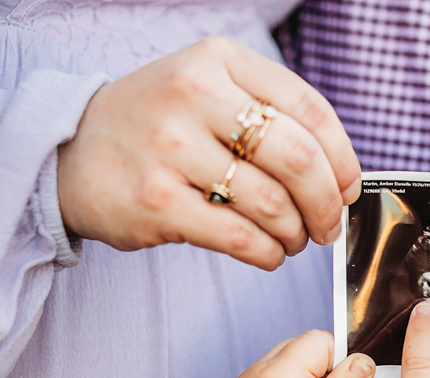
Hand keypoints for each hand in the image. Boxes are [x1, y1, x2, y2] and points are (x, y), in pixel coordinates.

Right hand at [58, 37, 361, 269]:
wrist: (69, 151)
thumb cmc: (160, 126)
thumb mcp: (210, 90)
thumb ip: (273, 116)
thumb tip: (341, 177)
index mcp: (219, 61)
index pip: (310, 109)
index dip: (343, 158)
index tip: (349, 188)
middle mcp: (193, 95)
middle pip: (299, 158)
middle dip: (328, 204)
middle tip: (329, 226)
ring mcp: (170, 148)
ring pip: (273, 203)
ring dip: (296, 233)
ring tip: (293, 239)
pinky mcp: (156, 201)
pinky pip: (239, 237)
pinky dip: (268, 253)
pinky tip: (268, 253)